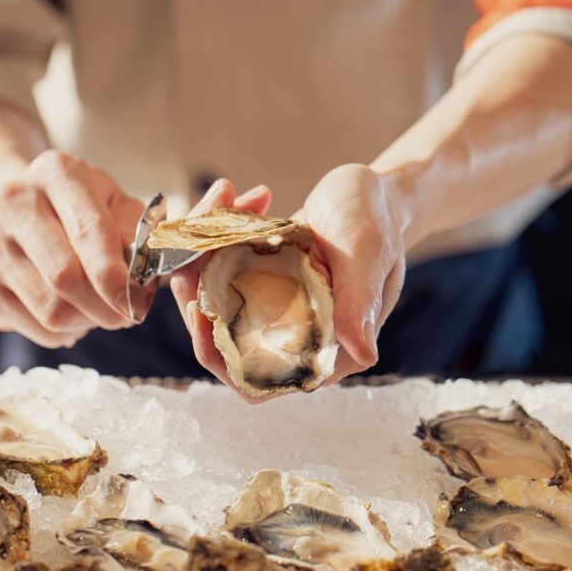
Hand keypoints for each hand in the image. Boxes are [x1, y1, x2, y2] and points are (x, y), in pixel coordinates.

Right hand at [0, 150, 144, 347]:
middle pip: (65, 277)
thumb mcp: (117, 204)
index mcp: (56, 173)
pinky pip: (35, 329)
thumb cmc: (82, 208)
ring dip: (87, 321)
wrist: (20, 208)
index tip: (137, 303)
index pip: (88, 232)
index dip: (115, 276)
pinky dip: (64, 332)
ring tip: (98, 309)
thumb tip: (142, 278)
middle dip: (105, 308)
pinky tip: (72, 313)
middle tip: (126, 314)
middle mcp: (13, 203)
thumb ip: (137, 234)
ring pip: (51, 311)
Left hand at [172, 165, 405, 399]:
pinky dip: (212, 236)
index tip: (199, 309)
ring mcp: (271, 309)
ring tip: (215, 205)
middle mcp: (291, 337)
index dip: (218, 355)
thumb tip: (364, 354)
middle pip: (220, 340)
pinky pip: (217, 272)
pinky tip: (228, 198)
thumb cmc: (378, 221)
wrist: (372, 191)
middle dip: (196, 295)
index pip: (256, 378)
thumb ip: (359, 301)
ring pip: (211, 302)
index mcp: (322, 350)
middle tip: (193, 246)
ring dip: (200, 256)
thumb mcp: (367, 254)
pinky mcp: (258, 281)